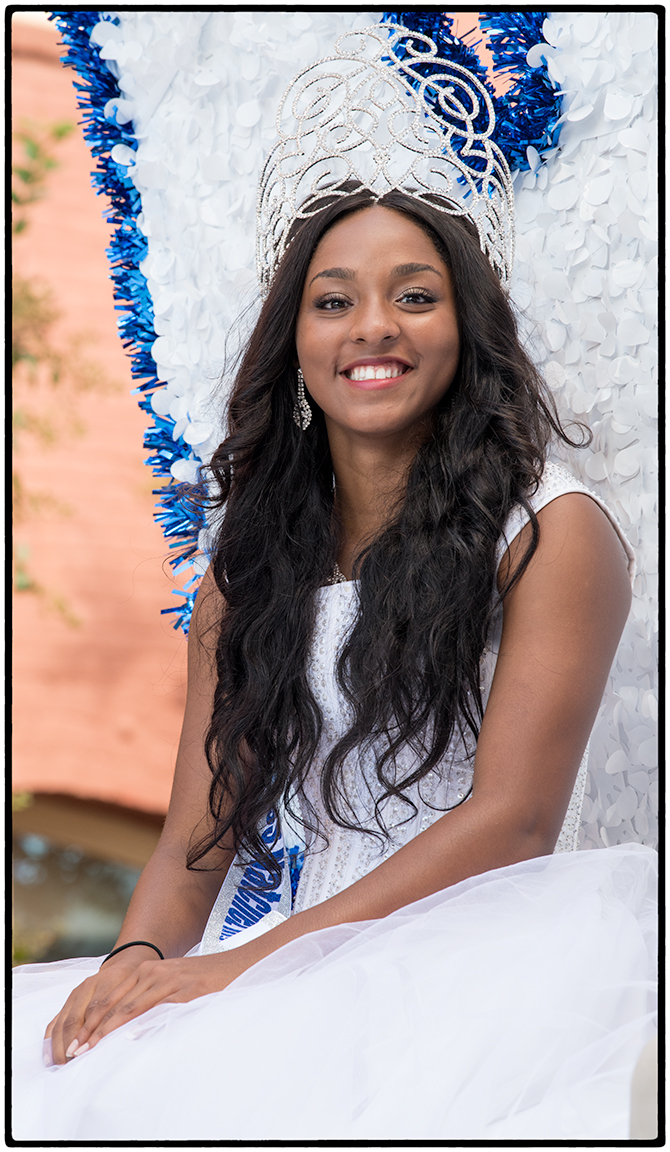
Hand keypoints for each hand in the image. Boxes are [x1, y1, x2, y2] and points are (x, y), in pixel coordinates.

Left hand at [44, 950, 239, 1064]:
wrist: (238, 965)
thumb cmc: (205, 982)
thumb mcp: (172, 989)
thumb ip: (151, 1002)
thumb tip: (130, 1031)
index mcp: (146, 971)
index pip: (110, 997)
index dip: (90, 1021)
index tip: (76, 1043)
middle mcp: (152, 971)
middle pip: (112, 1001)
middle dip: (91, 1028)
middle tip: (75, 1051)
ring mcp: (167, 978)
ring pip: (128, 1006)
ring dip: (106, 1030)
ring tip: (91, 1049)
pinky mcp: (183, 989)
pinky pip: (155, 1008)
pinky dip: (138, 1022)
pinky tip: (127, 1036)